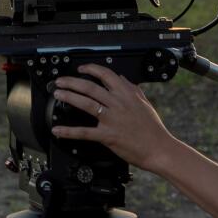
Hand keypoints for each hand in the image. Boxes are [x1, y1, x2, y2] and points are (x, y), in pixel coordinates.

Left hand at [50, 63, 178, 172]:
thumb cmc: (153, 129)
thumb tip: (122, 78)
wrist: (159, 149)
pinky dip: (69, 131)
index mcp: (127, 94)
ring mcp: (112, 119)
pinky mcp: (107, 136)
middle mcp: (118, 104)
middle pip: (90, 87)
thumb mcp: (145, 103)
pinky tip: (57, 130)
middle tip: (60, 81)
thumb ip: (132, 89)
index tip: (81, 68)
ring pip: (86, 103)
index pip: (106, 75)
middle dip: (72, 82)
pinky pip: (84, 132)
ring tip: (58, 94)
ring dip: (69, 97)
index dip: (91, 69)